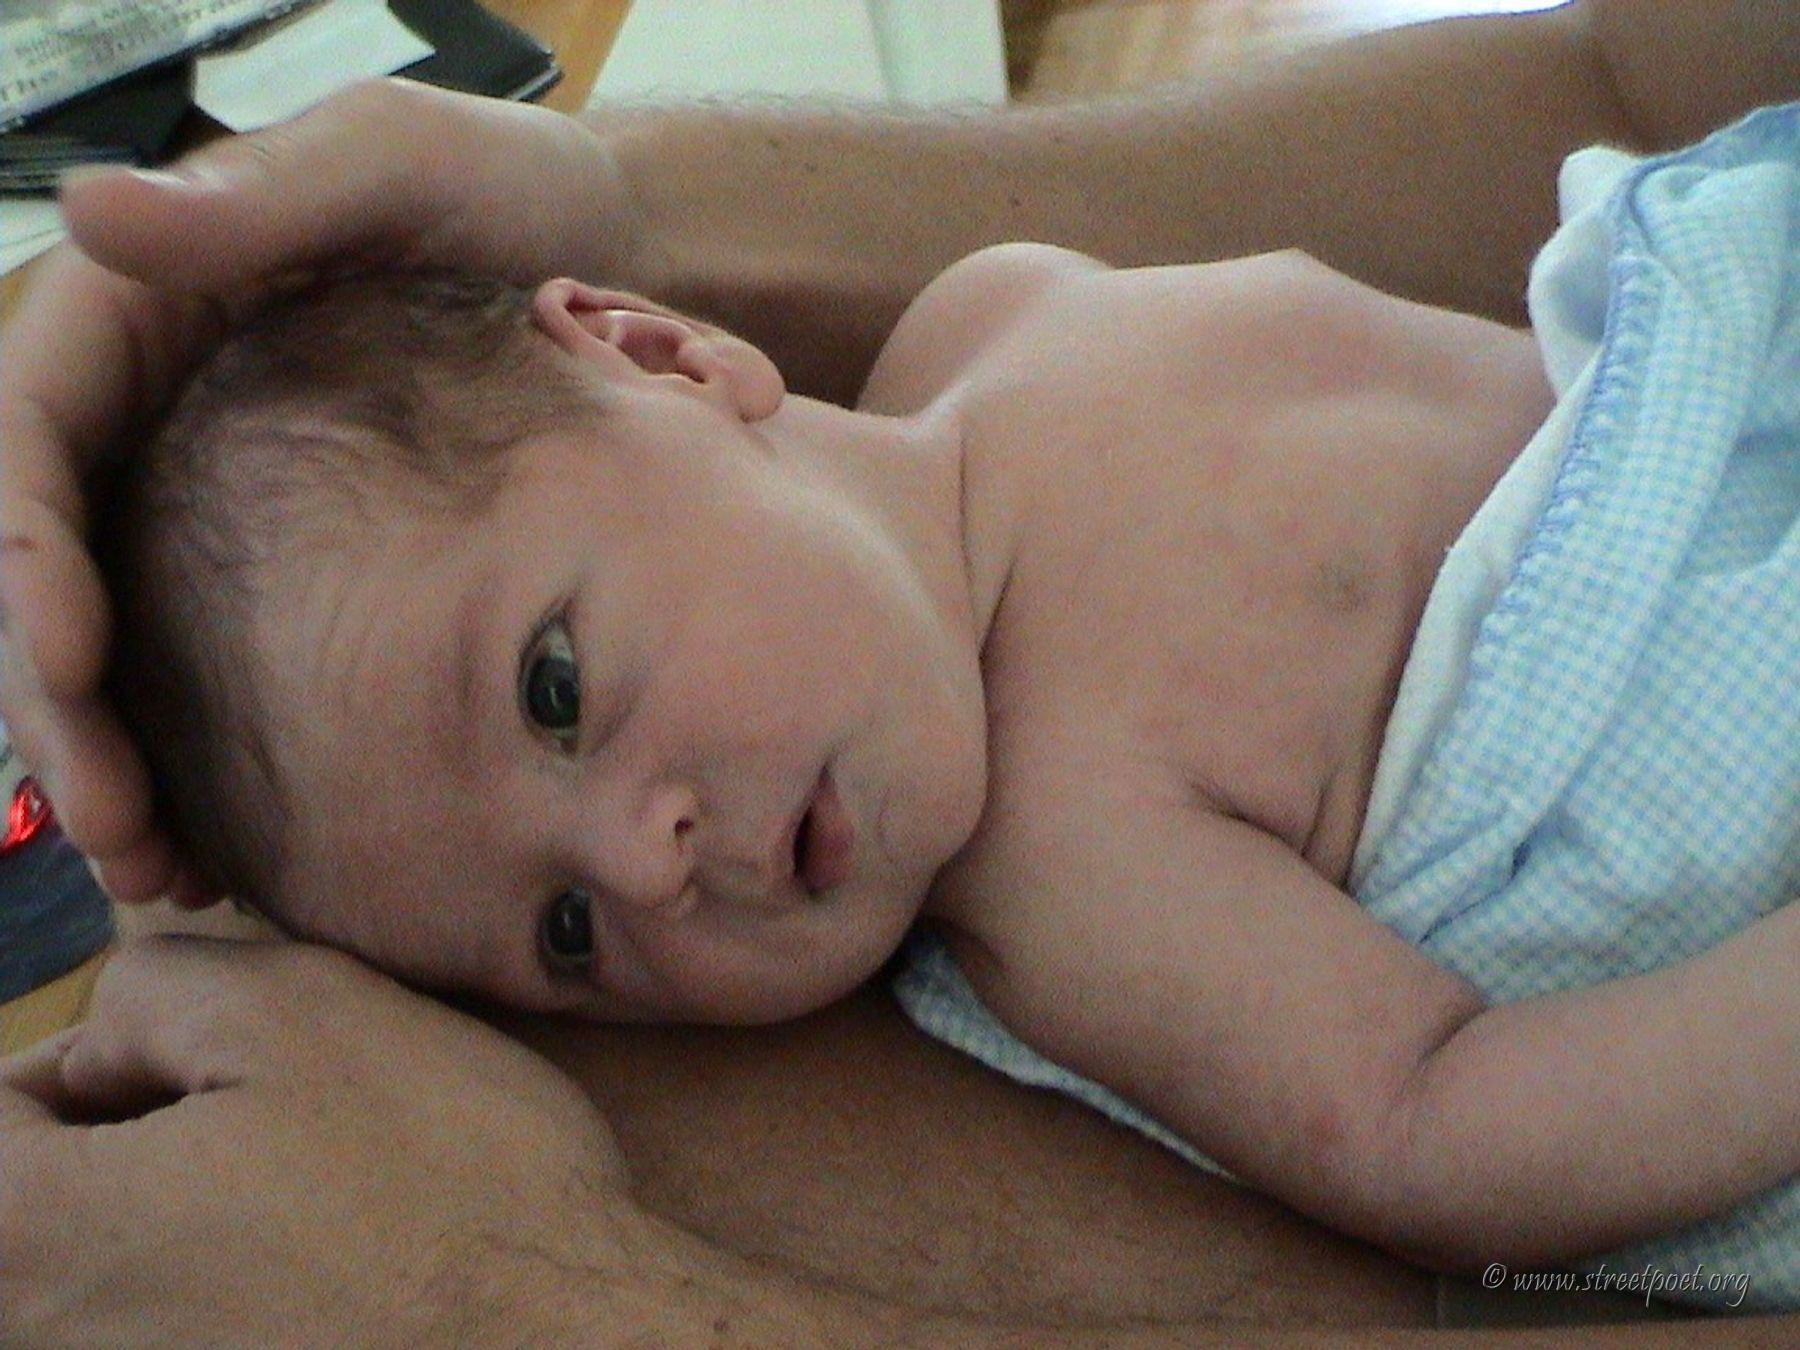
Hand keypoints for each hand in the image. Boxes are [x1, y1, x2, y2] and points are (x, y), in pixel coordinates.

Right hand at [0, 78, 651, 904]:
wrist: (614, 258)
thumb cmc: (507, 191)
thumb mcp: (396, 161)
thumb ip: (263, 195)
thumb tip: (93, 210)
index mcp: (137, 315)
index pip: (30, 444)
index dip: (28, 559)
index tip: (70, 660)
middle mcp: (149, 414)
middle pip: (54, 571)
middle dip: (64, 707)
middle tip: (119, 830)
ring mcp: (207, 492)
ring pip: (120, 641)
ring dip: (121, 761)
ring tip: (165, 875)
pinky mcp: (284, 557)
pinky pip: (211, 666)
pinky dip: (206, 758)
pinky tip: (232, 846)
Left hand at [0, 937, 643, 1346]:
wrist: (564, 1339)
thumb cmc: (438, 1171)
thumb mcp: (294, 1006)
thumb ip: (149, 990)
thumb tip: (109, 1050)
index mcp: (28, 1234)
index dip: (90, 1063)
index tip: (204, 1060)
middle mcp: (49, 1340)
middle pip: (44, 1199)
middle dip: (142, 1137)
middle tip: (282, 1117)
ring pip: (118, 1265)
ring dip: (195, 1208)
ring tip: (322, 1192)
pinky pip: (185, 1322)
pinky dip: (239, 1282)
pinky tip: (339, 1265)